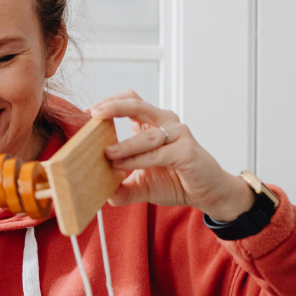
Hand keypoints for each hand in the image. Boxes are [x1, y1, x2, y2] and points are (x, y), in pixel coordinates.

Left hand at [88, 92, 254, 221]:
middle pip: (136, 104)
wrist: (207, 193)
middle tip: (94, 114)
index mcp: (152, 124)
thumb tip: (100, 194)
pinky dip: (138, 159)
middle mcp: (165, 123)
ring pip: (146, 134)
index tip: (88, 112)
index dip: (109, 102)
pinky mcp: (187, 150)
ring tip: (107, 154)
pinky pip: (158, 153)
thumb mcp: (142, 185)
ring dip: (124, 144)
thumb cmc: (176, 181)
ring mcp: (178, 134)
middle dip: (113, 107)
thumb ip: (122, 187)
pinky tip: (123, 165)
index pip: (130, 101)